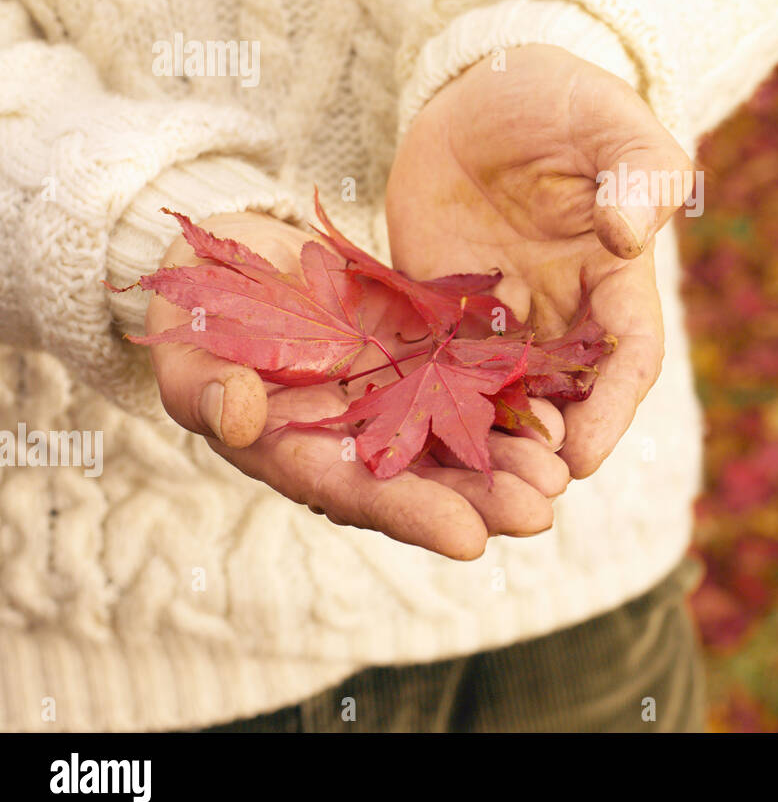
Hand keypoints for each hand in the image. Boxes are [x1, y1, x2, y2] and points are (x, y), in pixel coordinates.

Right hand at [144, 210, 567, 558]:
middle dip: (484, 496)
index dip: (413, 516)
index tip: (470, 540)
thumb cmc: (196, 317)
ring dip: (509, 452)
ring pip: (458, 430)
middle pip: (427, 475)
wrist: (231, 261)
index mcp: (302, 453)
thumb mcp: (192, 355)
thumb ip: (210, 392)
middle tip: (543, 511)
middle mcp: (357, 435)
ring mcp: (393, 391)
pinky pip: (469, 370)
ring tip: (560, 469)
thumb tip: (239, 416)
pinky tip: (552, 397)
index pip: (360, 494)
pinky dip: (508, 387)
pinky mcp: (418, 345)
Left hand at [387, 43, 694, 477]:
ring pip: (497, 394)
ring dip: (484, 443)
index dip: (612, 410)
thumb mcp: (615, 122)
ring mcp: (499, 312)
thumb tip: (630, 235)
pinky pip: (433, 360)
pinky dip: (422, 400)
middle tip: (519, 500)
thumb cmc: (566, 100)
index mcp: (618, 279)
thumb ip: (640, 174)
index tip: (584, 454)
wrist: (486, 88)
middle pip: (563, 396)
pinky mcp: (439, 304)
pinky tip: (395, 435)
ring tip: (457, 487)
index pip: (629, 356)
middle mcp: (562, 310)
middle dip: (545, 449)